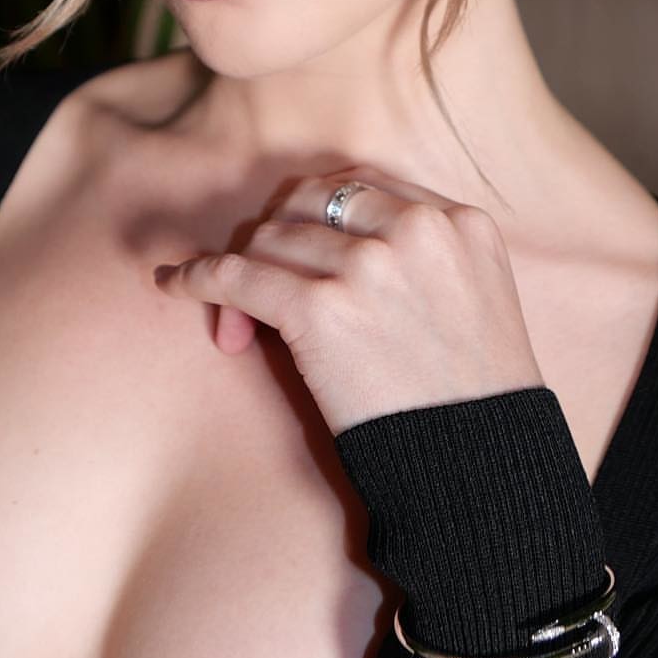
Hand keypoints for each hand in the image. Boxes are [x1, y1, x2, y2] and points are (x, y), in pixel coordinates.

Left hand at [152, 160, 544, 437]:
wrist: (480, 470)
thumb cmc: (474, 399)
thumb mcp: (474, 295)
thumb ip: (424, 253)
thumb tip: (331, 241)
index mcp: (457, 221)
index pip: (361, 187)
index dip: (318, 216)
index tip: (299, 248)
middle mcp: (415, 229)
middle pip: (310, 200)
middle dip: (278, 234)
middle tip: (264, 282)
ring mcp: (367, 265)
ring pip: (271, 238)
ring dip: (244, 272)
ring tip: (235, 317)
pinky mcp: (322, 309)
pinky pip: (238, 276)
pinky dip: (200, 277)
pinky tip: (177, 282)